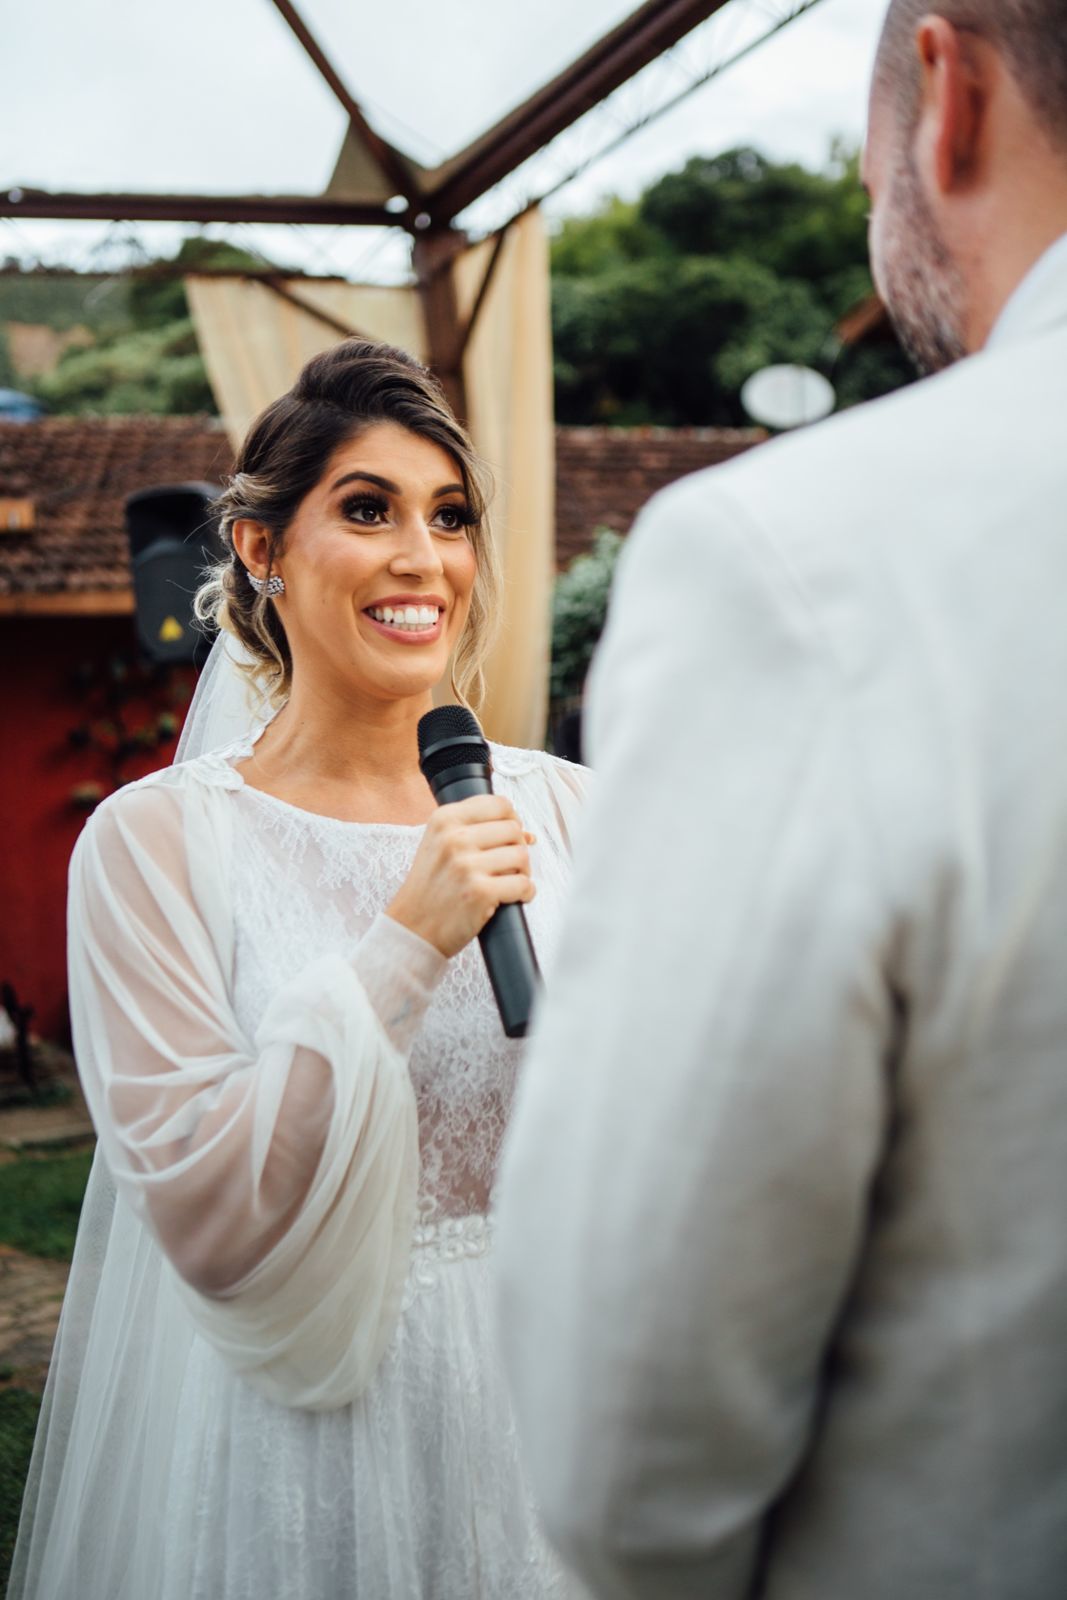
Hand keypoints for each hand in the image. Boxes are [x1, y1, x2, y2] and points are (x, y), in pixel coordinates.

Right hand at [386, 795, 536, 958]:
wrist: (412, 928)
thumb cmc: (430, 889)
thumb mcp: (440, 845)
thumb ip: (477, 832)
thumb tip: (527, 833)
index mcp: (444, 819)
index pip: (498, 804)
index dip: (512, 820)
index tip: (508, 837)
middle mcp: (454, 838)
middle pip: (513, 829)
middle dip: (517, 848)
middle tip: (507, 866)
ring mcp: (466, 865)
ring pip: (522, 855)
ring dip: (522, 871)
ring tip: (507, 882)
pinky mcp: (479, 892)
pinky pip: (523, 884)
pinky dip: (525, 893)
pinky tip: (513, 897)